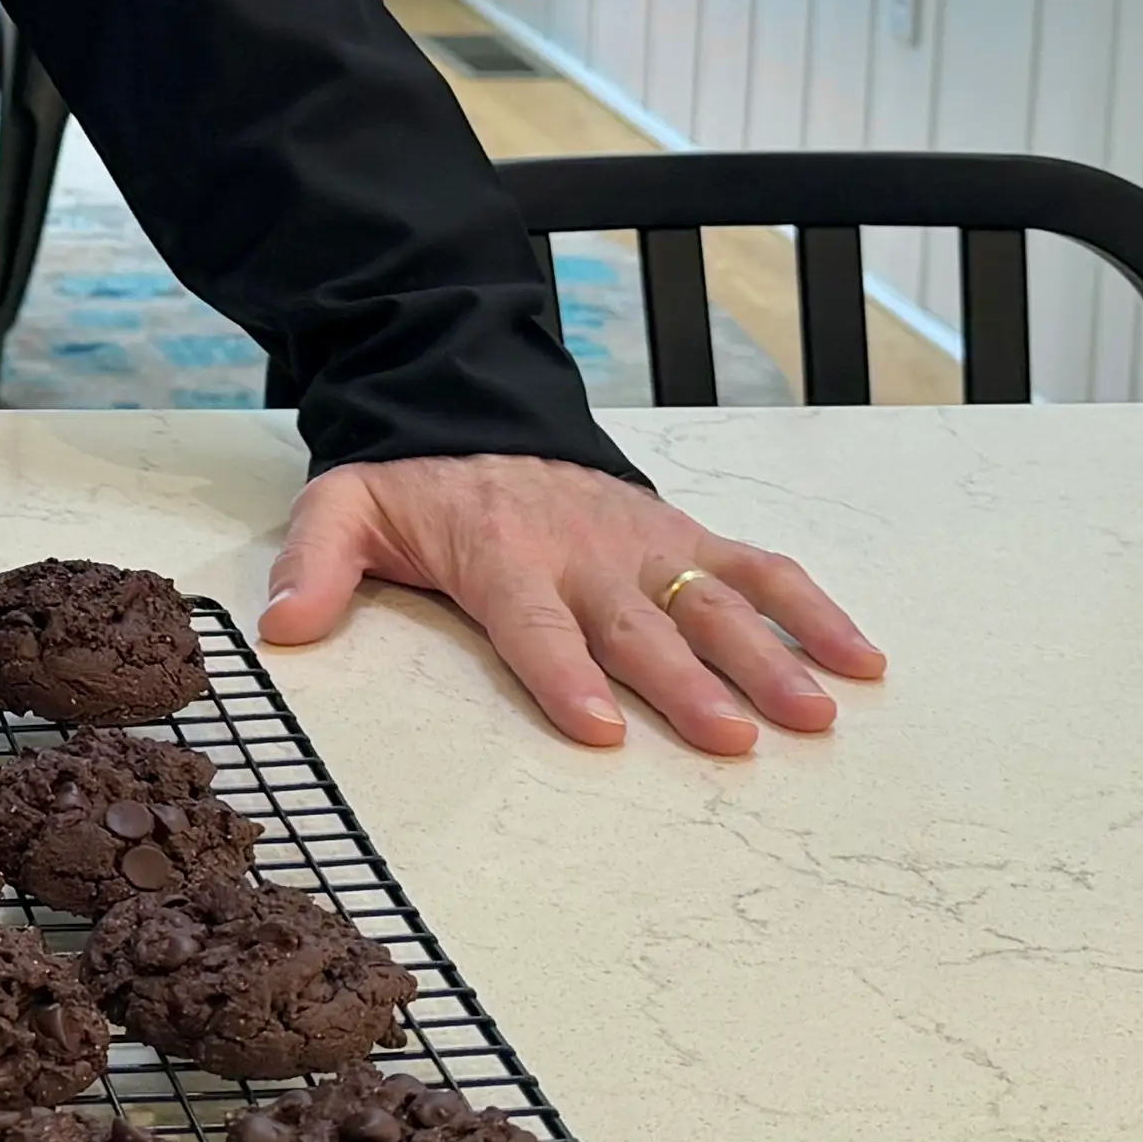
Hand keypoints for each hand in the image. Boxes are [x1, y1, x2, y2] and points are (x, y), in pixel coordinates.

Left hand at [258, 451, 881, 754]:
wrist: (471, 403)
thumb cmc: (414, 481)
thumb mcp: (344, 508)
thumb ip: (316, 564)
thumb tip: (281, 626)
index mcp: (502, 553)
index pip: (535, 622)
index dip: (565, 673)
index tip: (600, 726)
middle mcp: (584, 551)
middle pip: (641, 626)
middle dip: (690, 683)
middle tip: (739, 739)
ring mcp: (643, 541)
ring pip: (714, 600)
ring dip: (769, 656)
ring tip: (818, 714)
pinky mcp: (682, 534)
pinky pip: (757, 567)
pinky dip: (812, 609)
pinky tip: (861, 661)